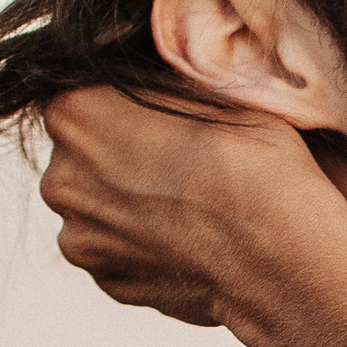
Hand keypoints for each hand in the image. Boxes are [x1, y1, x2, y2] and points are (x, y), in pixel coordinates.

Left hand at [38, 87, 346, 346]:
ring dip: (133, 199)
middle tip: (184, 158)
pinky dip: (146, 242)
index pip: (80, 87)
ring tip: (192, 204)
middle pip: (85, 149)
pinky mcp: (108, 280)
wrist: (286, 265)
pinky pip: (119, 248)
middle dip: (124, 150)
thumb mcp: (215, 88)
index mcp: (74, 109)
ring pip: (100, 203)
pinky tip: (191, 238)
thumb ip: (164, 78)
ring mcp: (80, 235)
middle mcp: (61, 175)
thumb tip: (152, 65)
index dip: (123, 97)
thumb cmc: (260, 169)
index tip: (163, 112)